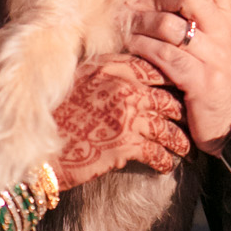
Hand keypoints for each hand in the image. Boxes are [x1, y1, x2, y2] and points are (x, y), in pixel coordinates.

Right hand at [51, 55, 191, 186]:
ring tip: (185, 146)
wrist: (38, 149)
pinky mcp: (126, 144)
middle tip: (191, 118)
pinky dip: (166, 159)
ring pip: (168, 126)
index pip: (153, 66)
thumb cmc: (56, 116)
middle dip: (181, 110)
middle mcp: (122, 87)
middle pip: (166, 96)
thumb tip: (126, 73)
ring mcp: (127, 115)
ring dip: (179, 139)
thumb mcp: (78, 83)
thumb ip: (104, 73)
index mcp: (111, 68)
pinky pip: (158, 152)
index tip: (180, 87)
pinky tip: (168, 164)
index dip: (170, 77)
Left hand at [124, 0, 230, 150]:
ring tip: (126, 24)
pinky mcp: (202, 83)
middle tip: (134, 0)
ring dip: (142, 21)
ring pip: (172, 25)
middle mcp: (226, 33)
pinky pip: (167, 56)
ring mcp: (215, 58)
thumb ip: (200, 18)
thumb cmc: (218, 79)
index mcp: (230, 19)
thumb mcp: (217, 44)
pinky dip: (144, 47)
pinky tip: (133, 46)